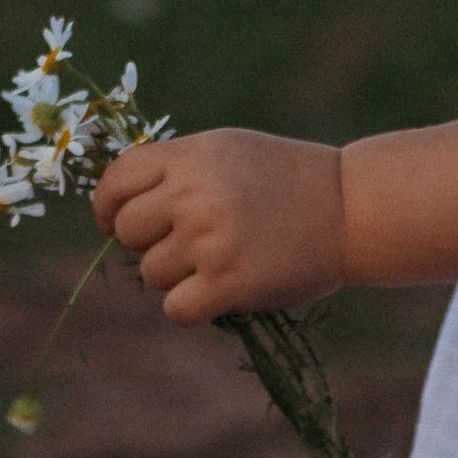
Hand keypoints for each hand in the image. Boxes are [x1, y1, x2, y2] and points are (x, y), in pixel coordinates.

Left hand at [93, 128, 345, 322]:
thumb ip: (173, 168)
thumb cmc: (285, 178)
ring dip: (175, 274)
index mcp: (190, 158)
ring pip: (151, 272)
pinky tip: (217, 292)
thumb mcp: (226, 149)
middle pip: (126, 231)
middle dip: (146, 240)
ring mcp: (210, 241)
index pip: (115, 182)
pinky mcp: (229, 284)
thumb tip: (116, 203)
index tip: (116, 220)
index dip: (107, 205)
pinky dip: (190, 306)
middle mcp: (194, 196)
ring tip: (218, 260)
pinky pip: (175, 309)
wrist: (350, 208)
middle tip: (184, 242)